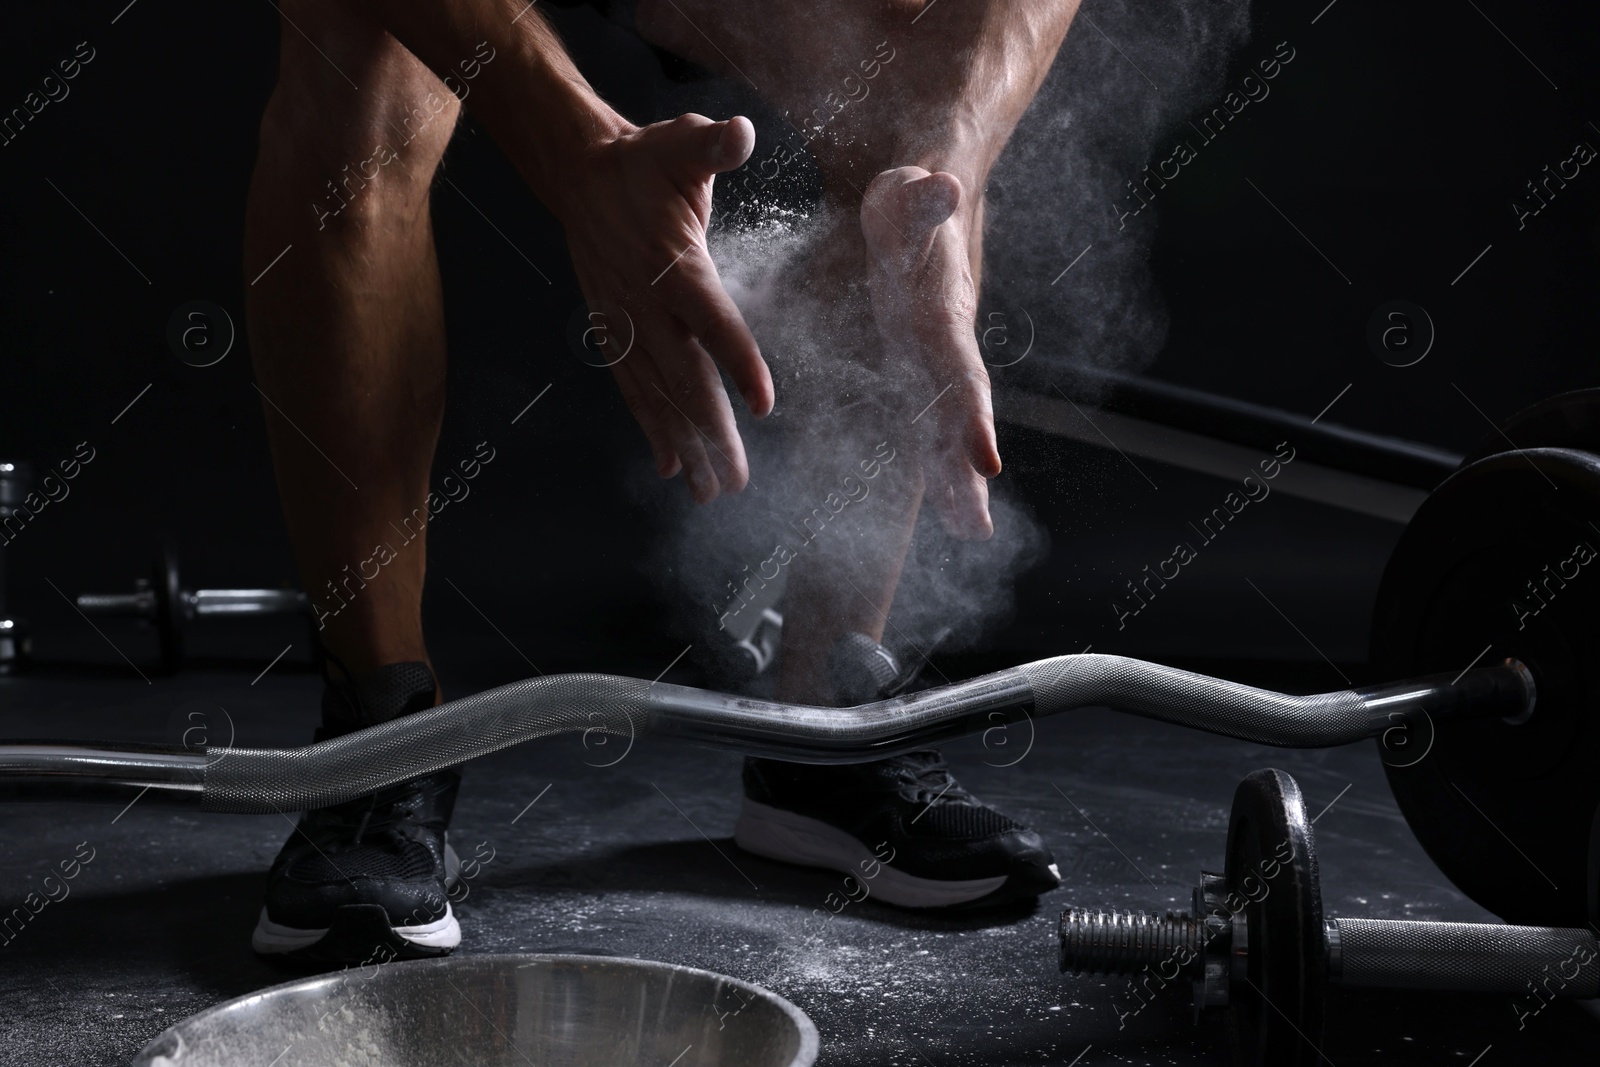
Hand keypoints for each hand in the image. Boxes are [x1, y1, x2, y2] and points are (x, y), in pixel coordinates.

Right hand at [555, 113, 772, 502]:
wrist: (576, 174)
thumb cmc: (642, 161)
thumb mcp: (679, 142)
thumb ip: (711, 146)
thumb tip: (741, 134)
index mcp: (671, 264)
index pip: (710, 319)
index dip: (737, 361)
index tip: (764, 405)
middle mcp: (645, 304)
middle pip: (683, 378)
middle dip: (711, 433)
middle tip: (737, 482)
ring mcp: (625, 324)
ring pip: (657, 396)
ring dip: (683, 446)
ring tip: (708, 493)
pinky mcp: (613, 332)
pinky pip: (634, 390)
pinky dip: (651, 429)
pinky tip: (669, 469)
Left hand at [861, 167, 999, 539]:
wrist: (924, 199)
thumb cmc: (909, 199)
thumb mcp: (906, 194)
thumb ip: (921, 199)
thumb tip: (941, 186)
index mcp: (941, 318)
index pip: (961, 376)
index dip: (973, 419)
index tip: (987, 463)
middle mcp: (945, 348)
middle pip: (962, 418)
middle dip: (969, 469)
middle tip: (980, 526)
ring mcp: (933, 363)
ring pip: (948, 430)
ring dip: (959, 481)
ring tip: (975, 533)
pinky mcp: (916, 369)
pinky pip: (927, 424)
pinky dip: (938, 464)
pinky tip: (948, 508)